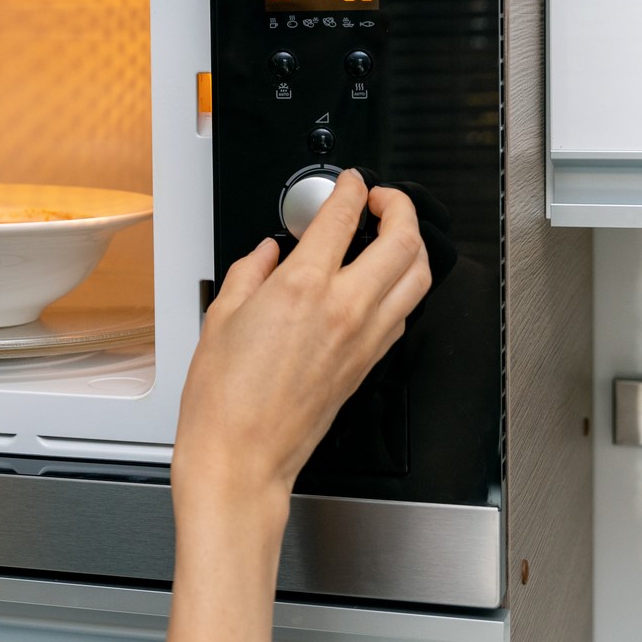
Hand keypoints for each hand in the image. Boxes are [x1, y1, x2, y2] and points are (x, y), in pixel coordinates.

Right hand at [170, 171, 430, 525]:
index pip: (345, 215)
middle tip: (382, 199)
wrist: (240, 457)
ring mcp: (364, 339)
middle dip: (400, 206)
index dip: (350, 187)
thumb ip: (250, 272)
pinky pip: (404, 313)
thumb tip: (268, 254)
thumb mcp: (221, 317)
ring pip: (419, 277)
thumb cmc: (223, 401)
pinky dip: (402, 288)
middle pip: (404, 240)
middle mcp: (345, 309)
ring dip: (413, 246)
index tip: (349, 183)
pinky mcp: (369, 365)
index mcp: (303, 287)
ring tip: (394, 235)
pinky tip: (381, 285)